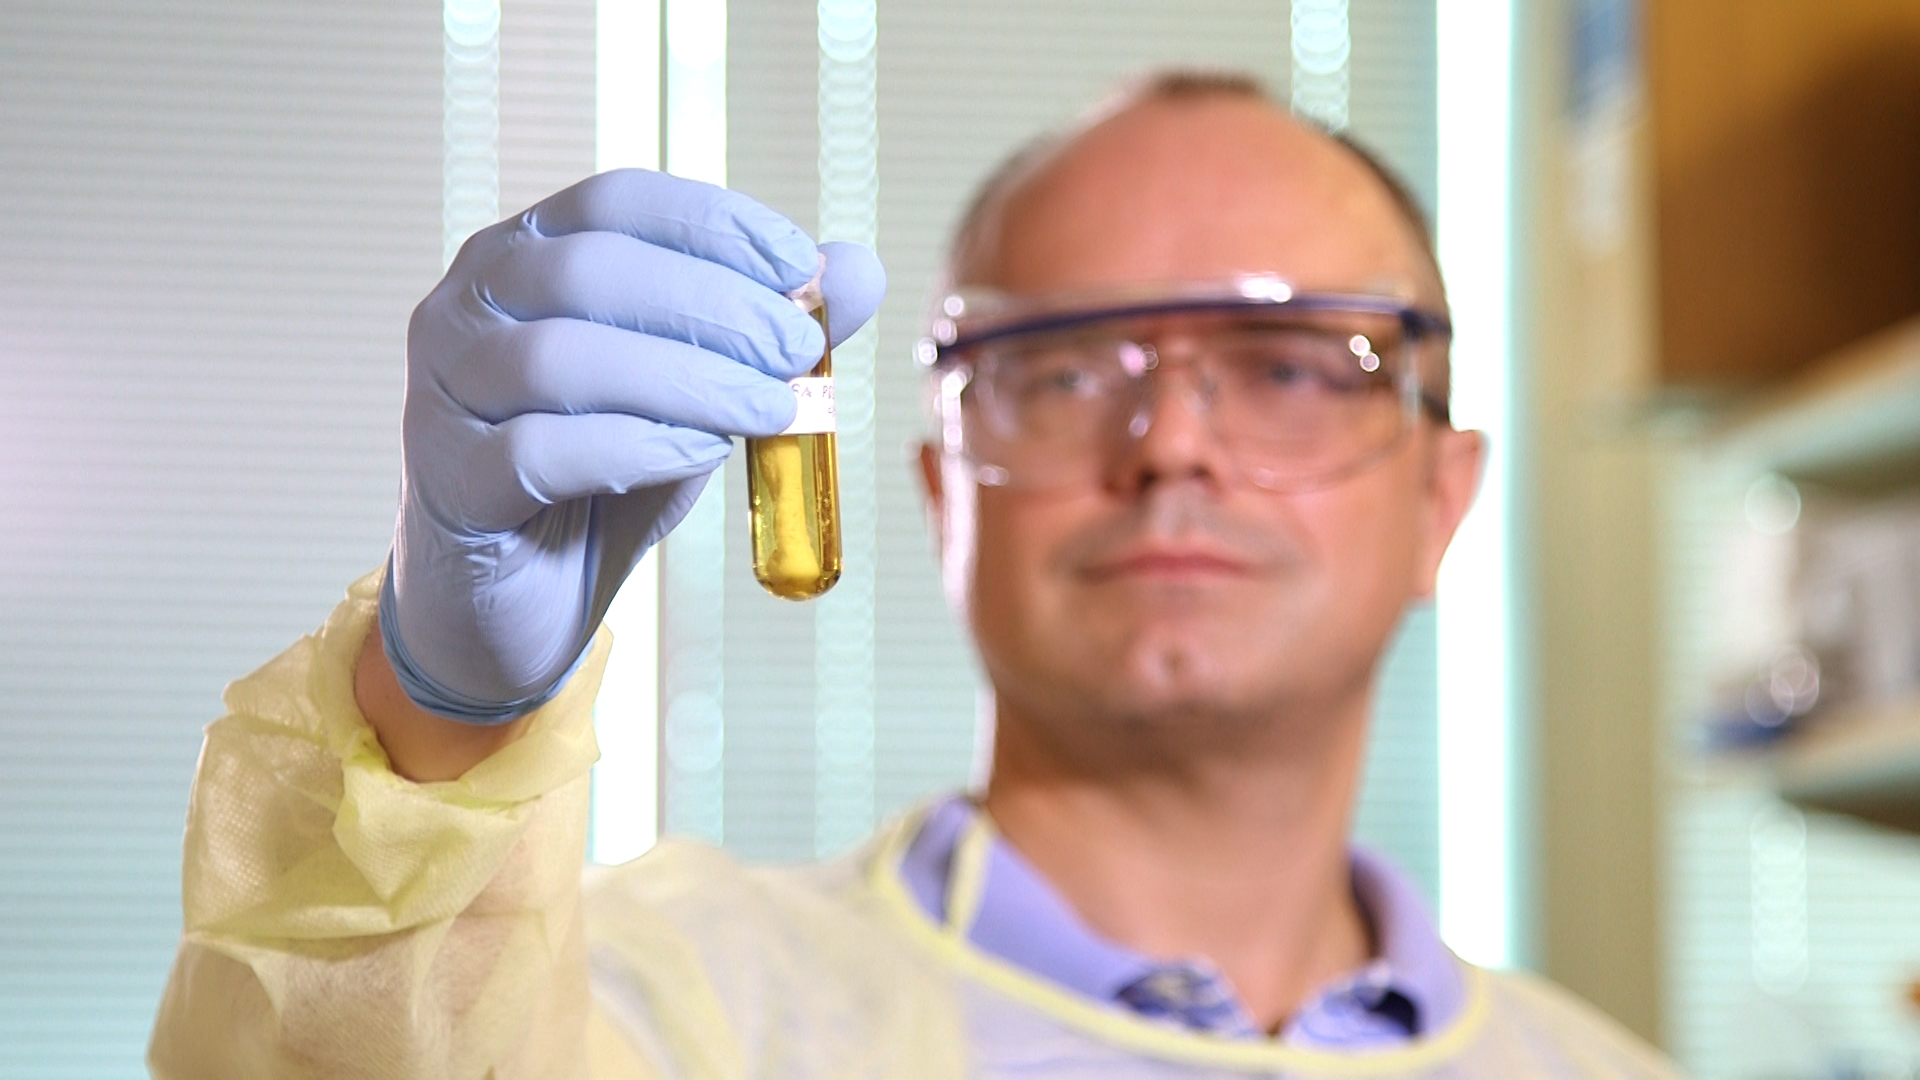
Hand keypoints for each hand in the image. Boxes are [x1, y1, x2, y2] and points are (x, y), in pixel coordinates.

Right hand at [381, 169, 884, 722]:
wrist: (521, 597)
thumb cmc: (603, 473)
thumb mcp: (697, 390)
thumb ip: (764, 330)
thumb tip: (859, 270)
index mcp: (525, 253)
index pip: (618, 201)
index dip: (715, 224)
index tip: (802, 267)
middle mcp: (467, 304)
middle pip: (590, 270)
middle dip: (713, 305)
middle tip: (798, 350)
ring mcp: (443, 390)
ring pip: (560, 358)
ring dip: (685, 379)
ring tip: (767, 410)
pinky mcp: (447, 478)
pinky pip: (537, 451)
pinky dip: (634, 446)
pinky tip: (701, 454)